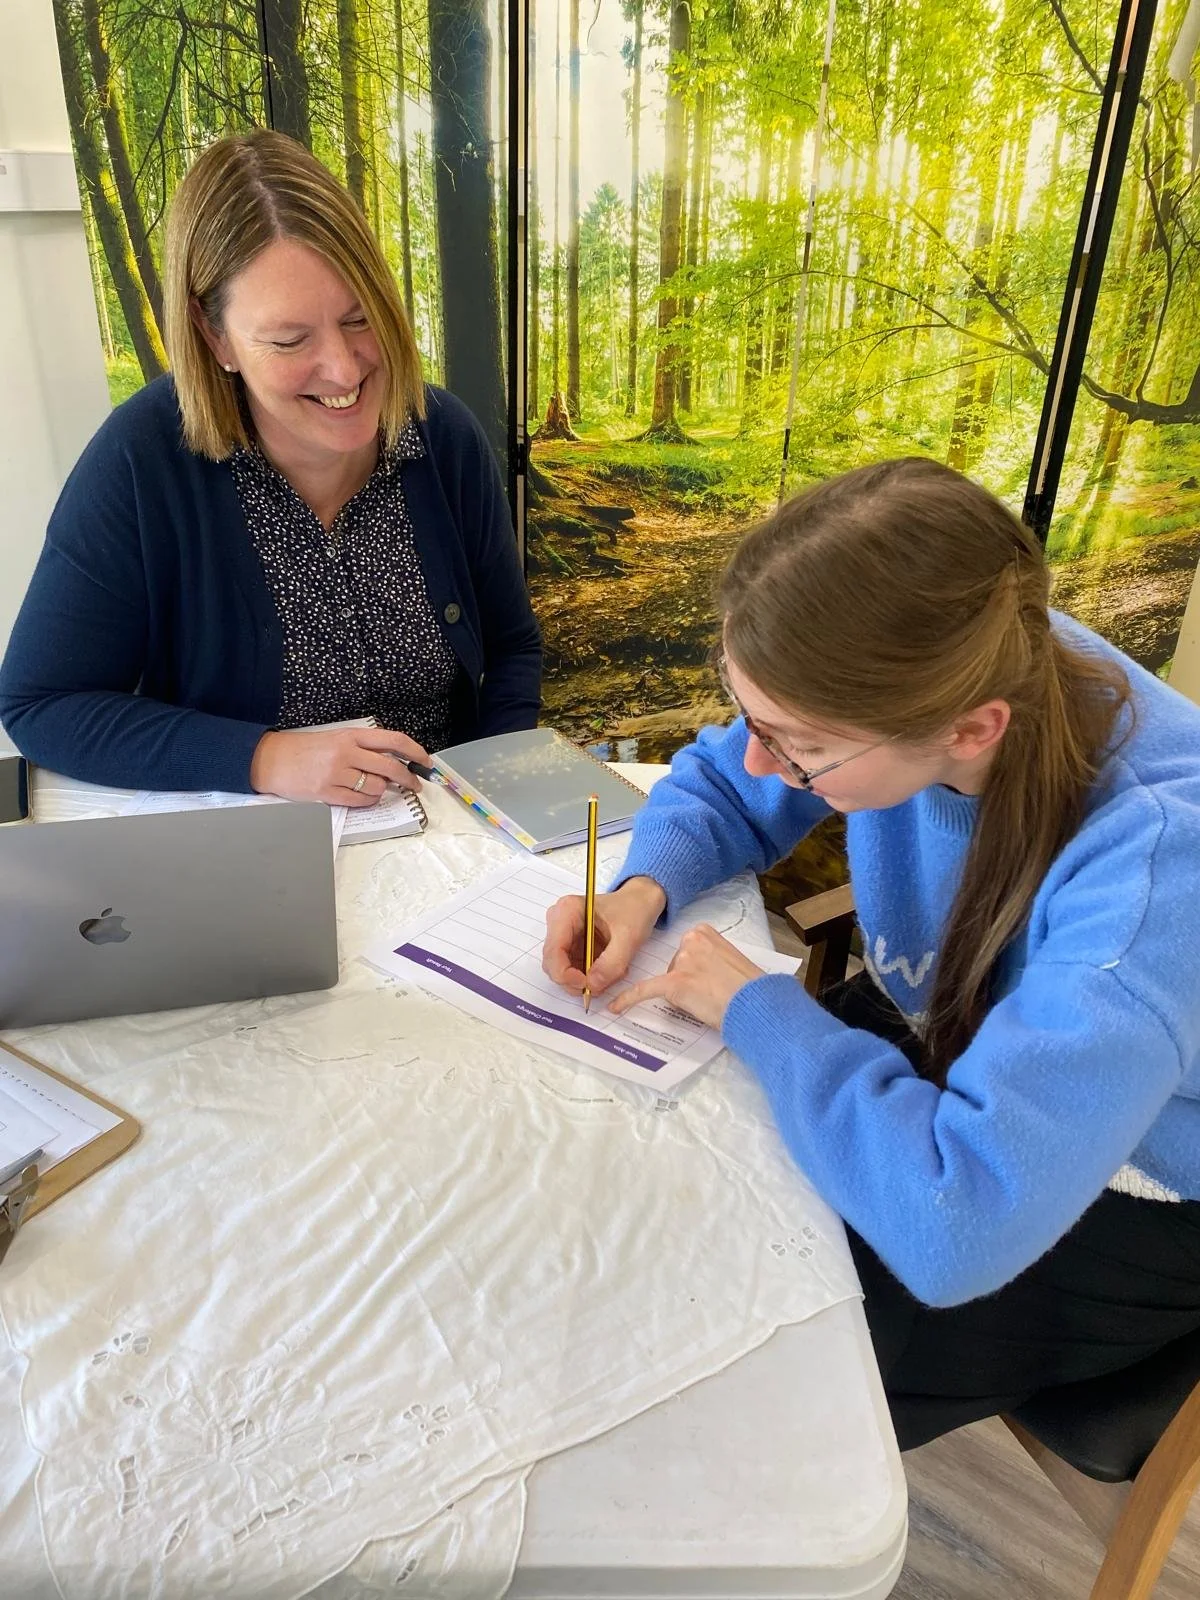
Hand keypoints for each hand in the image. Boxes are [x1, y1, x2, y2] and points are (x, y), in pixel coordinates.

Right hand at [250, 725, 431, 806]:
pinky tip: (363, 797)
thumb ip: (363, 747)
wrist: (271, 760)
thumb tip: (394, 763)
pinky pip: (360, 801)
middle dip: (408, 778)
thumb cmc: (305, 750)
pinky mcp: (327, 792)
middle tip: (414, 785)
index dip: (415, 751)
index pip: (394, 740)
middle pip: (391, 767)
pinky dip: (367, 801)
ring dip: (381, 791)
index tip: (426, 761)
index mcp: (351, 735)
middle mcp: (347, 752)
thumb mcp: (336, 738)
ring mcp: (337, 773)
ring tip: (373, 788)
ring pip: (377, 787)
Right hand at [542, 876, 666, 996]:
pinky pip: (573, 971)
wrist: (641, 902)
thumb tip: (592, 985)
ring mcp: (564, 935)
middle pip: (554, 964)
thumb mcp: (629, 937)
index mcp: (567, 911)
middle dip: (577, 980)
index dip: (565, 974)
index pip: (553, 951)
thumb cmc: (634, 910)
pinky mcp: (571, 946)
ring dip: (586, 980)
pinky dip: (590, 977)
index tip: (587, 985)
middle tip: (602, 984)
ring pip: (563, 971)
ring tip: (612, 972)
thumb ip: (611, 963)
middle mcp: (559, 922)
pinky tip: (609, 968)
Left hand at [607, 923, 764, 1030]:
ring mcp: (681, 962)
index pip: (685, 951)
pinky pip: (645, 991)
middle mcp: (690, 942)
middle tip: (713, 993)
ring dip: (683, 994)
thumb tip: (697, 974)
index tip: (709, 979)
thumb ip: (709, 958)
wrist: (756, 1004)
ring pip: (667, 981)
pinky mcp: (674, 984)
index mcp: (705, 932)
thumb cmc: (749, 988)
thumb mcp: (730, 960)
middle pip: (674, 965)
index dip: (696, 970)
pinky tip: (615, 1008)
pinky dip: (628, 999)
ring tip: (709, 1000)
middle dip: (687, 982)